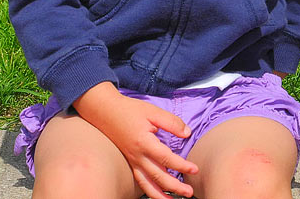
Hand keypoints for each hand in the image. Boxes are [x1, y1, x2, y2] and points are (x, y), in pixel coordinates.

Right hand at [73, 82, 197, 198]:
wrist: (104, 112)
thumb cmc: (129, 110)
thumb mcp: (153, 111)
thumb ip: (171, 123)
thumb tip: (187, 133)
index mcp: (144, 143)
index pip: (166, 159)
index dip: (182, 166)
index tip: (195, 170)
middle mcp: (137, 156)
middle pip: (158, 176)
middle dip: (174, 187)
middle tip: (189, 193)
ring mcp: (132, 161)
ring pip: (146, 183)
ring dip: (160, 195)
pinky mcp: (129, 161)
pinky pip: (139, 180)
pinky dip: (148, 190)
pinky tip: (156, 193)